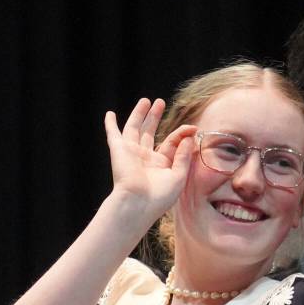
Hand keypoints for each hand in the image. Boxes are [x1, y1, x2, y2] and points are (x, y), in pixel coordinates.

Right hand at [104, 99, 197, 220]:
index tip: (193, 128)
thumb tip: (190, 137)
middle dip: (155, 118)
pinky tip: (110, 114)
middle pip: (150, 133)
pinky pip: (113, 134)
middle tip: (160, 103)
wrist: (137, 204)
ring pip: (135, 129)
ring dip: (139, 114)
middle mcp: (145, 158)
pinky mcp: (119, 150)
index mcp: (160, 165)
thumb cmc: (160, 196)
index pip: (171, 143)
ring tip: (146, 101)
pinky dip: (110, 124)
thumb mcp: (179, 176)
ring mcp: (131, 153)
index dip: (182, 134)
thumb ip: (184, 156)